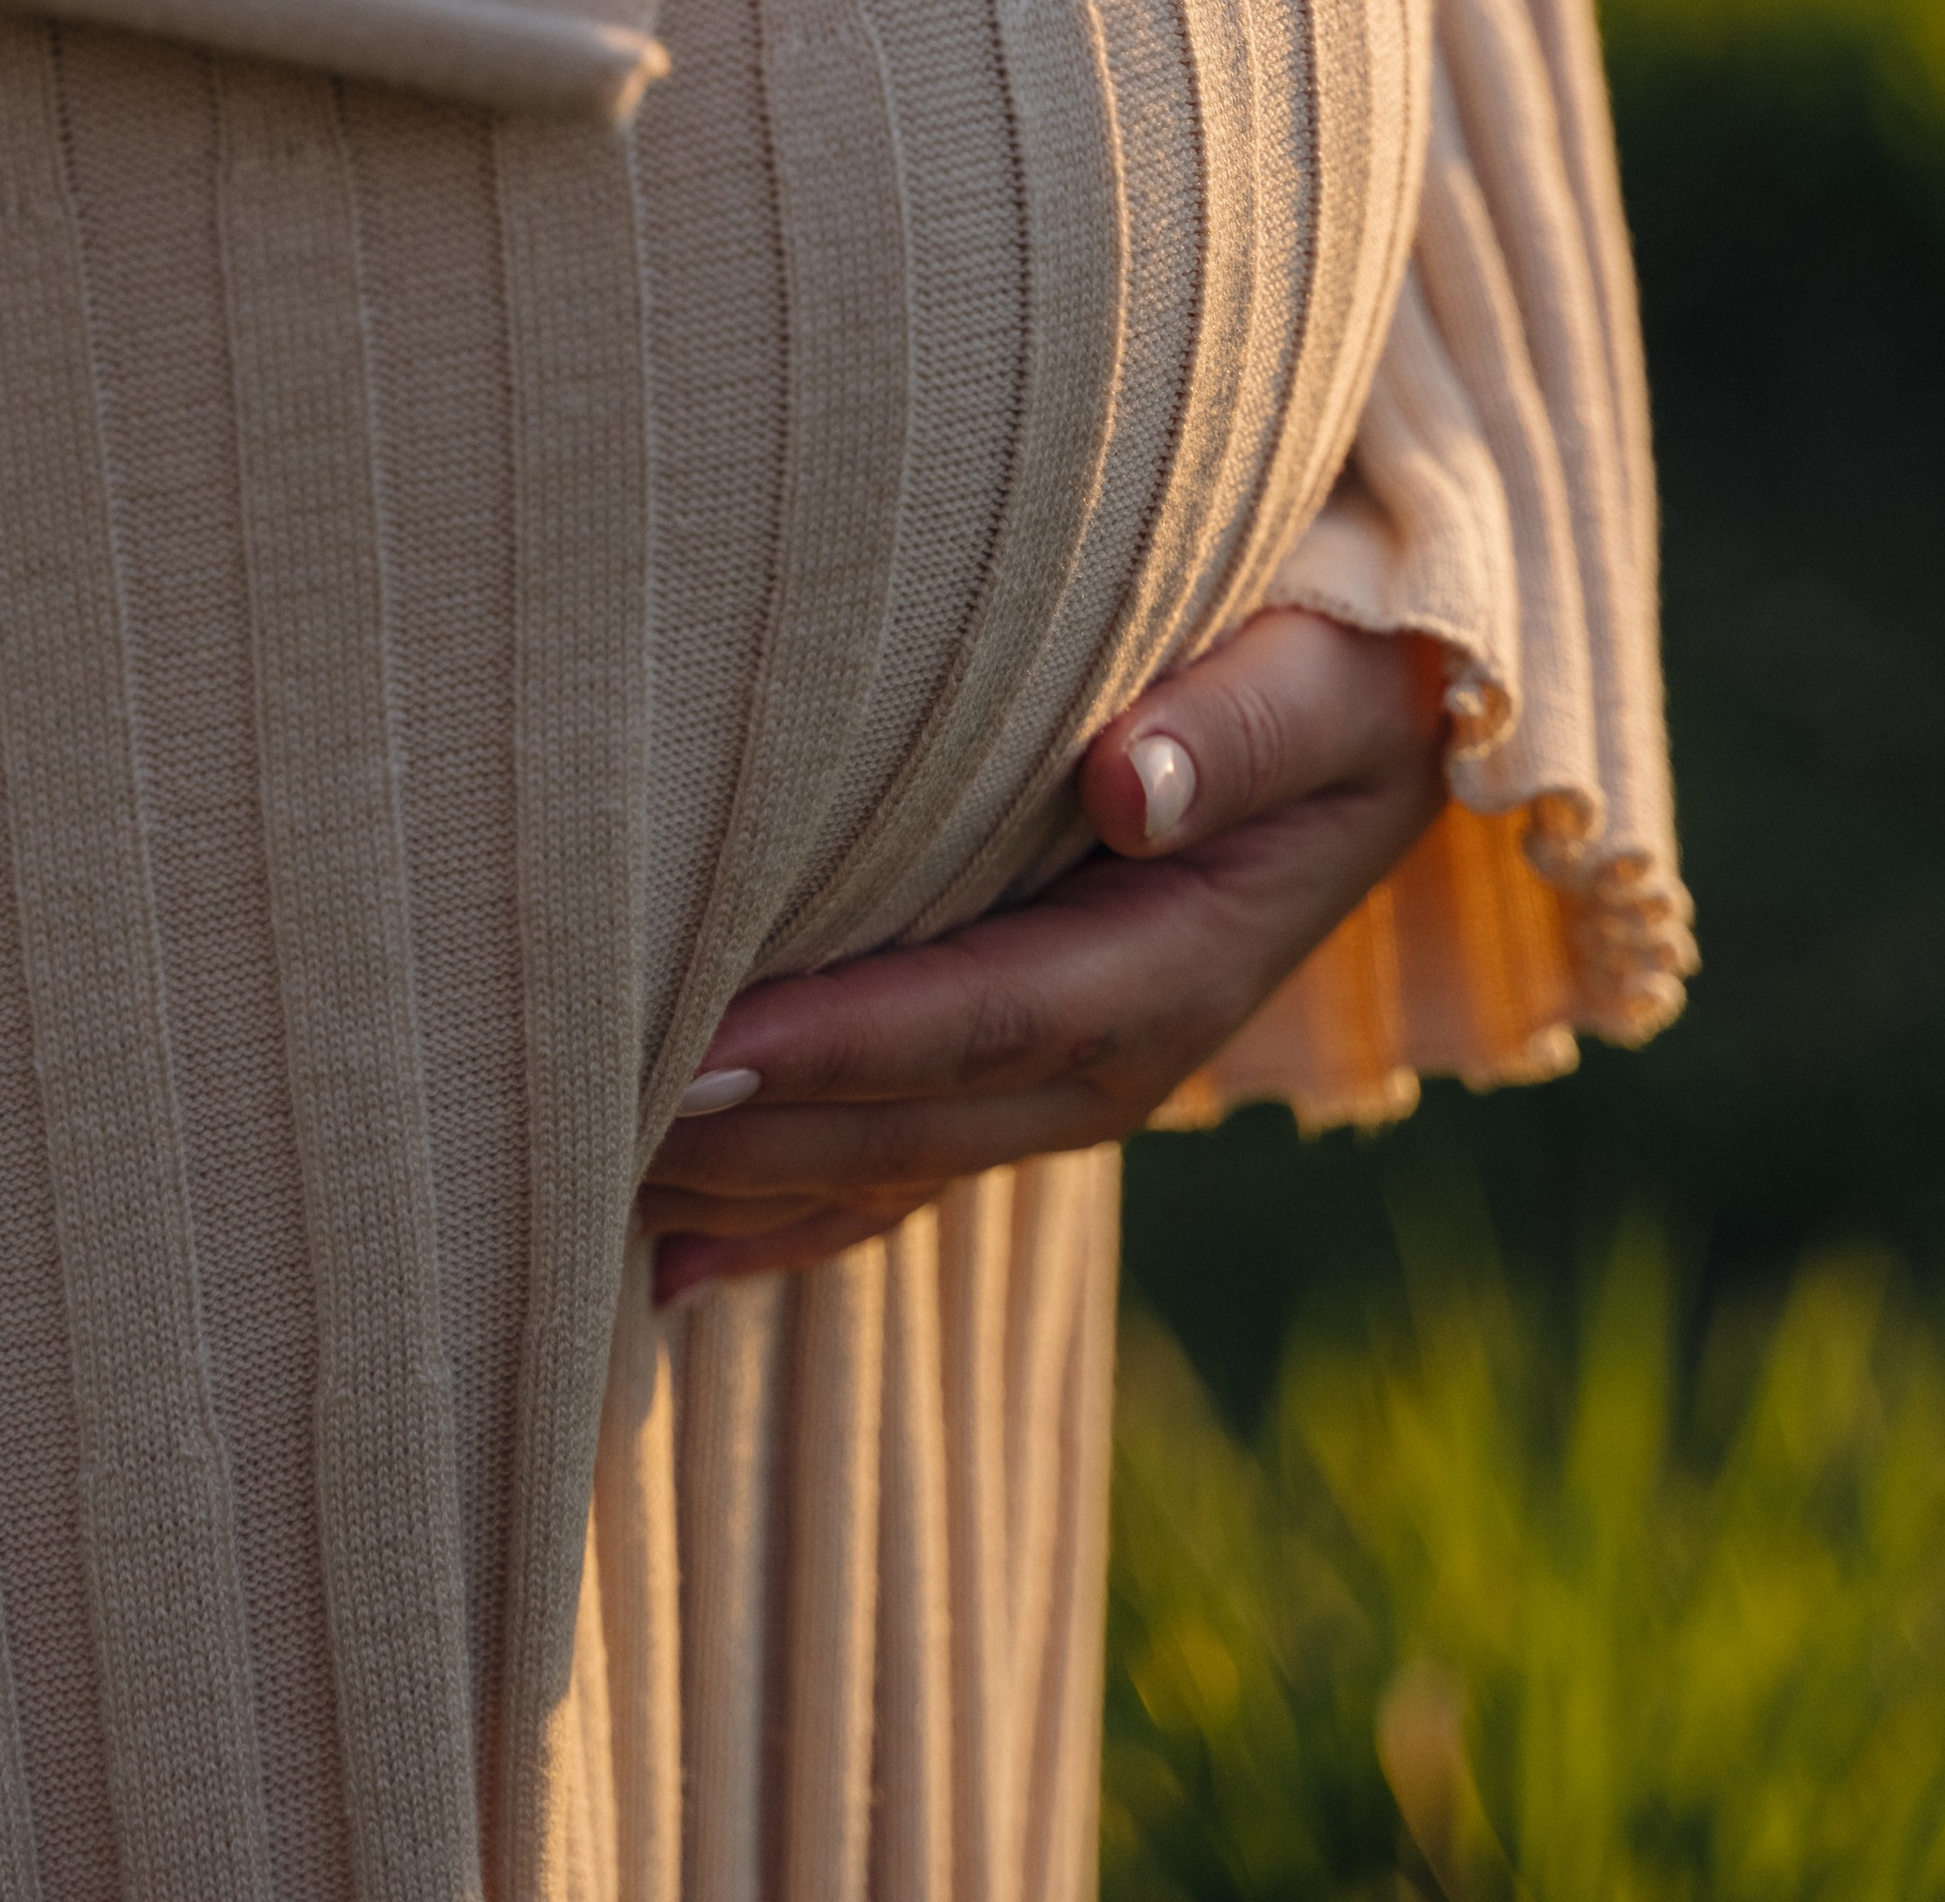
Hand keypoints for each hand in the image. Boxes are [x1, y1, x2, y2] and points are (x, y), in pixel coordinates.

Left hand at [639, 609, 1447, 1301]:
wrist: (1383, 736)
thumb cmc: (1335, 678)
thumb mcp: (1319, 685)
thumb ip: (1230, 729)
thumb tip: (1125, 783)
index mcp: (1174, 965)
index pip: (980, 1018)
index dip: (837, 1045)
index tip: (688, 1050)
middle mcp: (1116, 1057)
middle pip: (906, 1122)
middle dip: (744, 1138)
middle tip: (562, 1121)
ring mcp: (1068, 1085)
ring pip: (882, 1165)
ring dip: (739, 1186)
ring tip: (570, 1199)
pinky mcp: (1029, 1077)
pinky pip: (896, 1171)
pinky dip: (784, 1220)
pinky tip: (662, 1266)